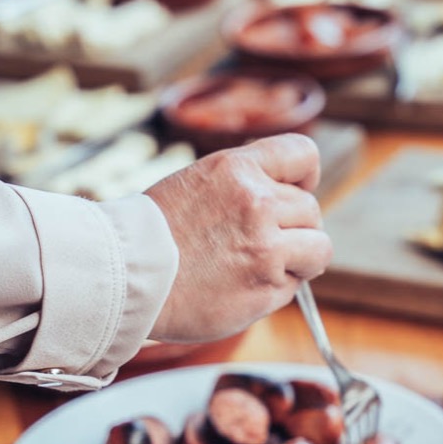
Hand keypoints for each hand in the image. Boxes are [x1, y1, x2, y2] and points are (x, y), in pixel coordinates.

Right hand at [146, 133, 331, 342]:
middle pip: (310, 209)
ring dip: (300, 259)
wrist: (124, 276)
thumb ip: (244, 186)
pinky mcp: (265, 288)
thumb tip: (288, 203)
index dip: (306, 177)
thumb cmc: (152, 234)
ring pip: (318, 247)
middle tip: (260, 244)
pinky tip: (243, 288)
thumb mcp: (197, 182)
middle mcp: (258, 203)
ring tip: (263, 267)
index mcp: (237, 168)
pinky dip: (278, 289)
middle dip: (294, 227)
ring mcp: (266, 248)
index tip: (299, 190)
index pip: (303, 154)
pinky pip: (295, 286)